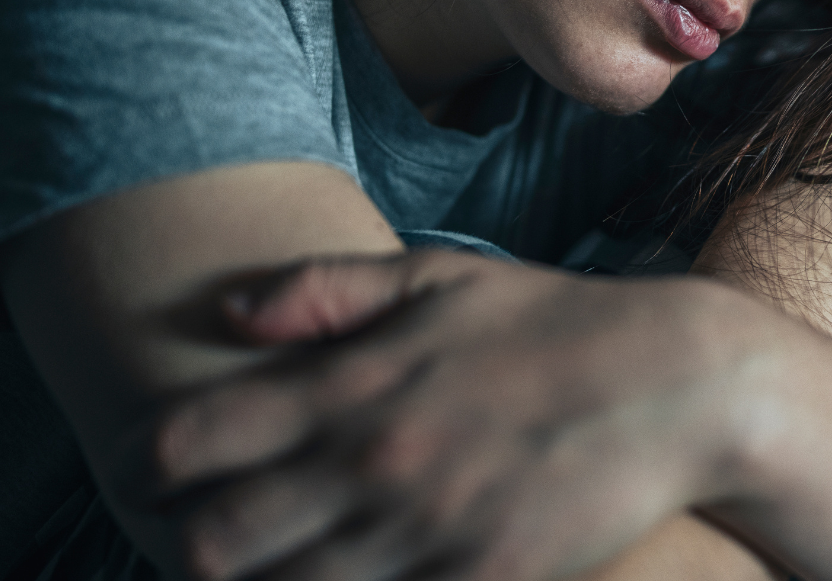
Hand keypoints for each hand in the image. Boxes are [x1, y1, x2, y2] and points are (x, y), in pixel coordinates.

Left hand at [142, 252, 784, 580]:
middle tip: (221, 531)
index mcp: (354, 383)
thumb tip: (230, 312)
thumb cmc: (557, 325)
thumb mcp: (444, 280)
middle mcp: (374, 463)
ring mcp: (425, 533)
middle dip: (193, 543)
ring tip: (288, 561)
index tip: (160, 470)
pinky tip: (364, 573)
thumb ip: (328, 290)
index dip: (150, 462)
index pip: (188, 440)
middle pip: (211, 543)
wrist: (681, 386)